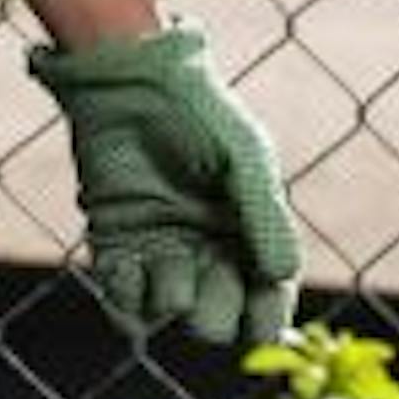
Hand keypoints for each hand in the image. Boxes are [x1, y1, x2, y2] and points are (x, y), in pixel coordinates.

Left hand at [30, 23, 300, 348]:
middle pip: (218, 317)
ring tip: (169, 260)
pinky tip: (133, 268)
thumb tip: (283, 276)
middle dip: (217, 310)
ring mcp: (159, 248)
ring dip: (172, 298)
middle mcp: (205, 248)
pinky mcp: (115, 243)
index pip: (266, 297)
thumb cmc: (197, 111)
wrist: (130, 79)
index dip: (267, 317)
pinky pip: (122, 296)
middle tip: (209, 271)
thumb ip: (265, 217)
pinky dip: (127, 295)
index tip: (260, 319)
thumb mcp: (244, 158)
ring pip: (170, 311)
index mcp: (246, 231)